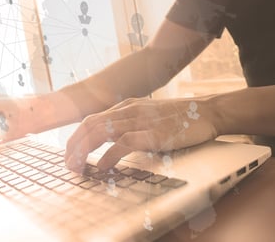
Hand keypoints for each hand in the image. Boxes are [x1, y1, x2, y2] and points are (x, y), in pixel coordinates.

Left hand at [65, 97, 217, 170]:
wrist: (206, 111)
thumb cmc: (180, 117)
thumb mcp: (149, 116)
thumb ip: (131, 124)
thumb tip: (113, 143)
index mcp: (127, 106)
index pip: (91, 119)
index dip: (76, 138)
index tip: (70, 155)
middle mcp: (129, 110)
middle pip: (89, 125)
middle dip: (73, 146)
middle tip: (68, 165)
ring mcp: (141, 120)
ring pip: (100, 132)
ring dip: (83, 152)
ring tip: (77, 168)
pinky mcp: (153, 133)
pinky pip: (123, 143)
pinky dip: (108, 156)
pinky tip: (101, 168)